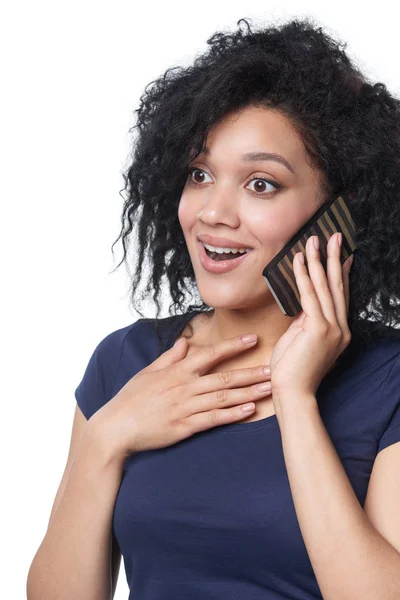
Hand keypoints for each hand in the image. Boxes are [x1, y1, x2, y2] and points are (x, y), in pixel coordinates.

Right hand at [92, 334, 271, 458]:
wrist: (115, 427)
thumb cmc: (131, 399)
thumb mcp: (148, 372)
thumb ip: (170, 356)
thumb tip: (185, 341)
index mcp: (176, 371)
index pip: (210, 354)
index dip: (233, 346)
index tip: (253, 340)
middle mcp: (184, 386)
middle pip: (224, 377)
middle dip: (252, 372)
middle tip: (275, 368)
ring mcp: (185, 407)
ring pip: (224, 397)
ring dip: (249, 392)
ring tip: (270, 388)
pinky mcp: (184, 427)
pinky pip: (213, 419)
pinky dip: (233, 415)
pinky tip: (250, 410)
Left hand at [269, 232, 353, 399]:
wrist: (292, 393)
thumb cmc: (291, 369)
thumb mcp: (300, 339)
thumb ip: (305, 319)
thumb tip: (303, 301)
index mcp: (339, 332)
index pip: (340, 296)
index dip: (340, 272)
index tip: (340, 254)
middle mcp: (340, 328)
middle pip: (338, 286)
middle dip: (334, 258)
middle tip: (334, 236)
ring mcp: (332, 329)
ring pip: (325, 287)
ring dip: (318, 260)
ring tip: (314, 240)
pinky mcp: (319, 329)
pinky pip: (310, 296)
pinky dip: (304, 276)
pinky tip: (299, 260)